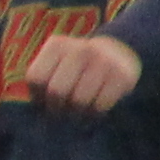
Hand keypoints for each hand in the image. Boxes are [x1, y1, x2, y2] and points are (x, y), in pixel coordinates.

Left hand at [24, 29, 140, 116]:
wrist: (119, 52)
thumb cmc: (78, 66)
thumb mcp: (57, 63)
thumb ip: (43, 81)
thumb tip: (37, 113)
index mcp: (57, 45)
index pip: (36, 79)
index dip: (38, 97)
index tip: (44, 103)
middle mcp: (80, 50)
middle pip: (57, 91)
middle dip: (57, 109)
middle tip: (62, 113)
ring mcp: (103, 61)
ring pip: (79, 101)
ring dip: (77, 114)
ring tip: (78, 113)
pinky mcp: (122, 76)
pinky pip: (100, 106)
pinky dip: (94, 114)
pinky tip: (94, 110)